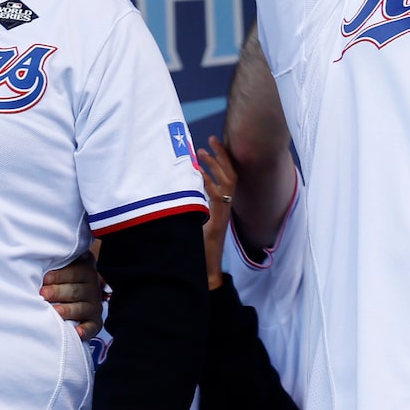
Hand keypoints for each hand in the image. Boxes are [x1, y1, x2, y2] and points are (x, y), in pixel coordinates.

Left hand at [39, 253, 105, 338]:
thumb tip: (39, 253)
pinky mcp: (95, 322)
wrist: (71, 295)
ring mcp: (95, 305)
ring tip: (55, 312)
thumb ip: (56, 260)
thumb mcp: (60, 265)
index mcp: (85, 269)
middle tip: (43, 294)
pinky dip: (85, 330)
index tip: (45, 278)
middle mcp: (92, 287)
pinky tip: (76, 333)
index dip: (60, 275)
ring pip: (82, 307)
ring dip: (68, 310)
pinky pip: (92, 327)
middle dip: (59, 292)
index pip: (76, 271)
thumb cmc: (58, 279)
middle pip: (77, 290)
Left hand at [198, 137, 237, 288]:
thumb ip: (191, 204)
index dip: (222, 159)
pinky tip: (199, 175)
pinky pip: (217, 198)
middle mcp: (225, 206)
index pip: (227, 176)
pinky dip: (209, 184)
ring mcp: (224, 213)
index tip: (211, 143)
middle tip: (210, 139)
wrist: (204, 270)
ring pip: (227, 183)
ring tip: (202, 152)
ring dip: (215, 165)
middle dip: (221, 156)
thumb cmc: (196, 248)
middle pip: (231, 174)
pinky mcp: (219, 221)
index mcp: (221, 205)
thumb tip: (178, 185)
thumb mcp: (193, 220)